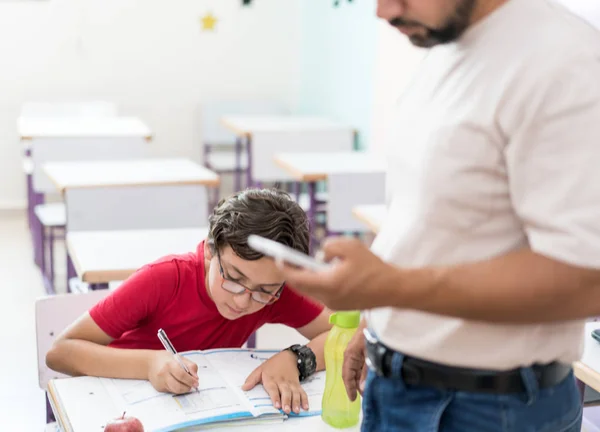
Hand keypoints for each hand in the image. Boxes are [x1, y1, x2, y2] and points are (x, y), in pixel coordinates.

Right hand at [147, 351, 198, 393]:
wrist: (150, 363)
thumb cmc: (167, 359)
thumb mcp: (180, 358)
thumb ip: (191, 366)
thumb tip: (196, 378)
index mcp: (169, 364)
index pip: (182, 375)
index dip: (190, 380)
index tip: (196, 382)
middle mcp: (163, 374)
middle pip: (178, 386)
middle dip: (188, 387)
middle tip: (193, 385)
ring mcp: (160, 383)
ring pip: (175, 390)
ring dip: (184, 389)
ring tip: (187, 385)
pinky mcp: (159, 388)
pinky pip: (171, 391)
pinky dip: (177, 389)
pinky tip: (178, 383)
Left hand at [242, 351, 307, 414]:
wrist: (289, 357)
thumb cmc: (273, 365)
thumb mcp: (260, 369)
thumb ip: (252, 379)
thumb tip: (244, 388)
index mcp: (272, 379)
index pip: (273, 389)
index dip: (275, 397)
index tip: (277, 405)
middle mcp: (282, 382)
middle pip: (285, 392)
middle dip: (287, 401)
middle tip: (287, 410)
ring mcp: (291, 384)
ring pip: (294, 393)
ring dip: (296, 402)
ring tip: (296, 410)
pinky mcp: (297, 385)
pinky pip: (302, 392)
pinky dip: (304, 400)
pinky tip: (305, 407)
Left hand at [278, 237, 400, 309]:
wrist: (393, 289)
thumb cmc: (374, 268)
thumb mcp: (351, 246)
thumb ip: (330, 247)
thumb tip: (320, 256)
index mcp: (328, 285)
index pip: (296, 279)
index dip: (284, 268)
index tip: (277, 257)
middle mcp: (328, 298)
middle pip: (300, 287)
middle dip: (292, 273)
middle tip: (287, 259)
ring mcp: (334, 305)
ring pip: (311, 291)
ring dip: (305, 278)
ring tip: (305, 263)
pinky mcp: (340, 306)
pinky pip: (322, 294)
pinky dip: (317, 283)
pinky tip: (322, 272)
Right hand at [342, 322, 367, 400]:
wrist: (375, 320)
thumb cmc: (371, 334)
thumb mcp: (369, 355)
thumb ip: (366, 372)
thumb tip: (362, 388)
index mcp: (349, 355)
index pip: (347, 375)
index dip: (349, 388)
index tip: (353, 399)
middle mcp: (350, 355)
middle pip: (351, 374)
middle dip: (356, 386)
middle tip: (363, 397)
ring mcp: (355, 353)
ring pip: (356, 370)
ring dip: (360, 380)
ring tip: (367, 390)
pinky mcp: (361, 351)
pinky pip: (360, 365)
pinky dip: (363, 373)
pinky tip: (369, 378)